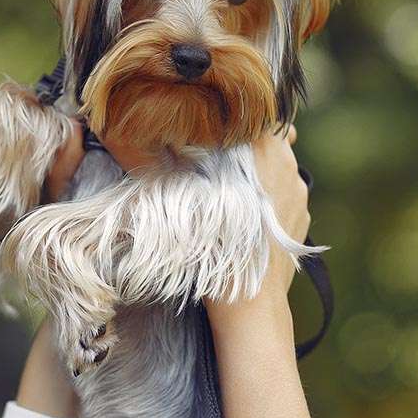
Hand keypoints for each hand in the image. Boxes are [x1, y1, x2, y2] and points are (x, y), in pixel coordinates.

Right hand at [44, 122, 309, 315]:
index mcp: (262, 151)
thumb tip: (117, 128)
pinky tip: (244, 210)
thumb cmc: (212, 250)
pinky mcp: (301, 218)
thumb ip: (152, 158)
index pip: (252, 111)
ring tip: (228, 183)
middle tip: (214, 150)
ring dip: (257, 168)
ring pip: (278, 165)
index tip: (211, 118)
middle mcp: (287, 167)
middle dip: (243, 140)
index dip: (230, 112)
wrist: (250, 305)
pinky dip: (268, 194)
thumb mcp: (177, 198)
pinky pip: (285, 193)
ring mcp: (300, 194)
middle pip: (266, 136)